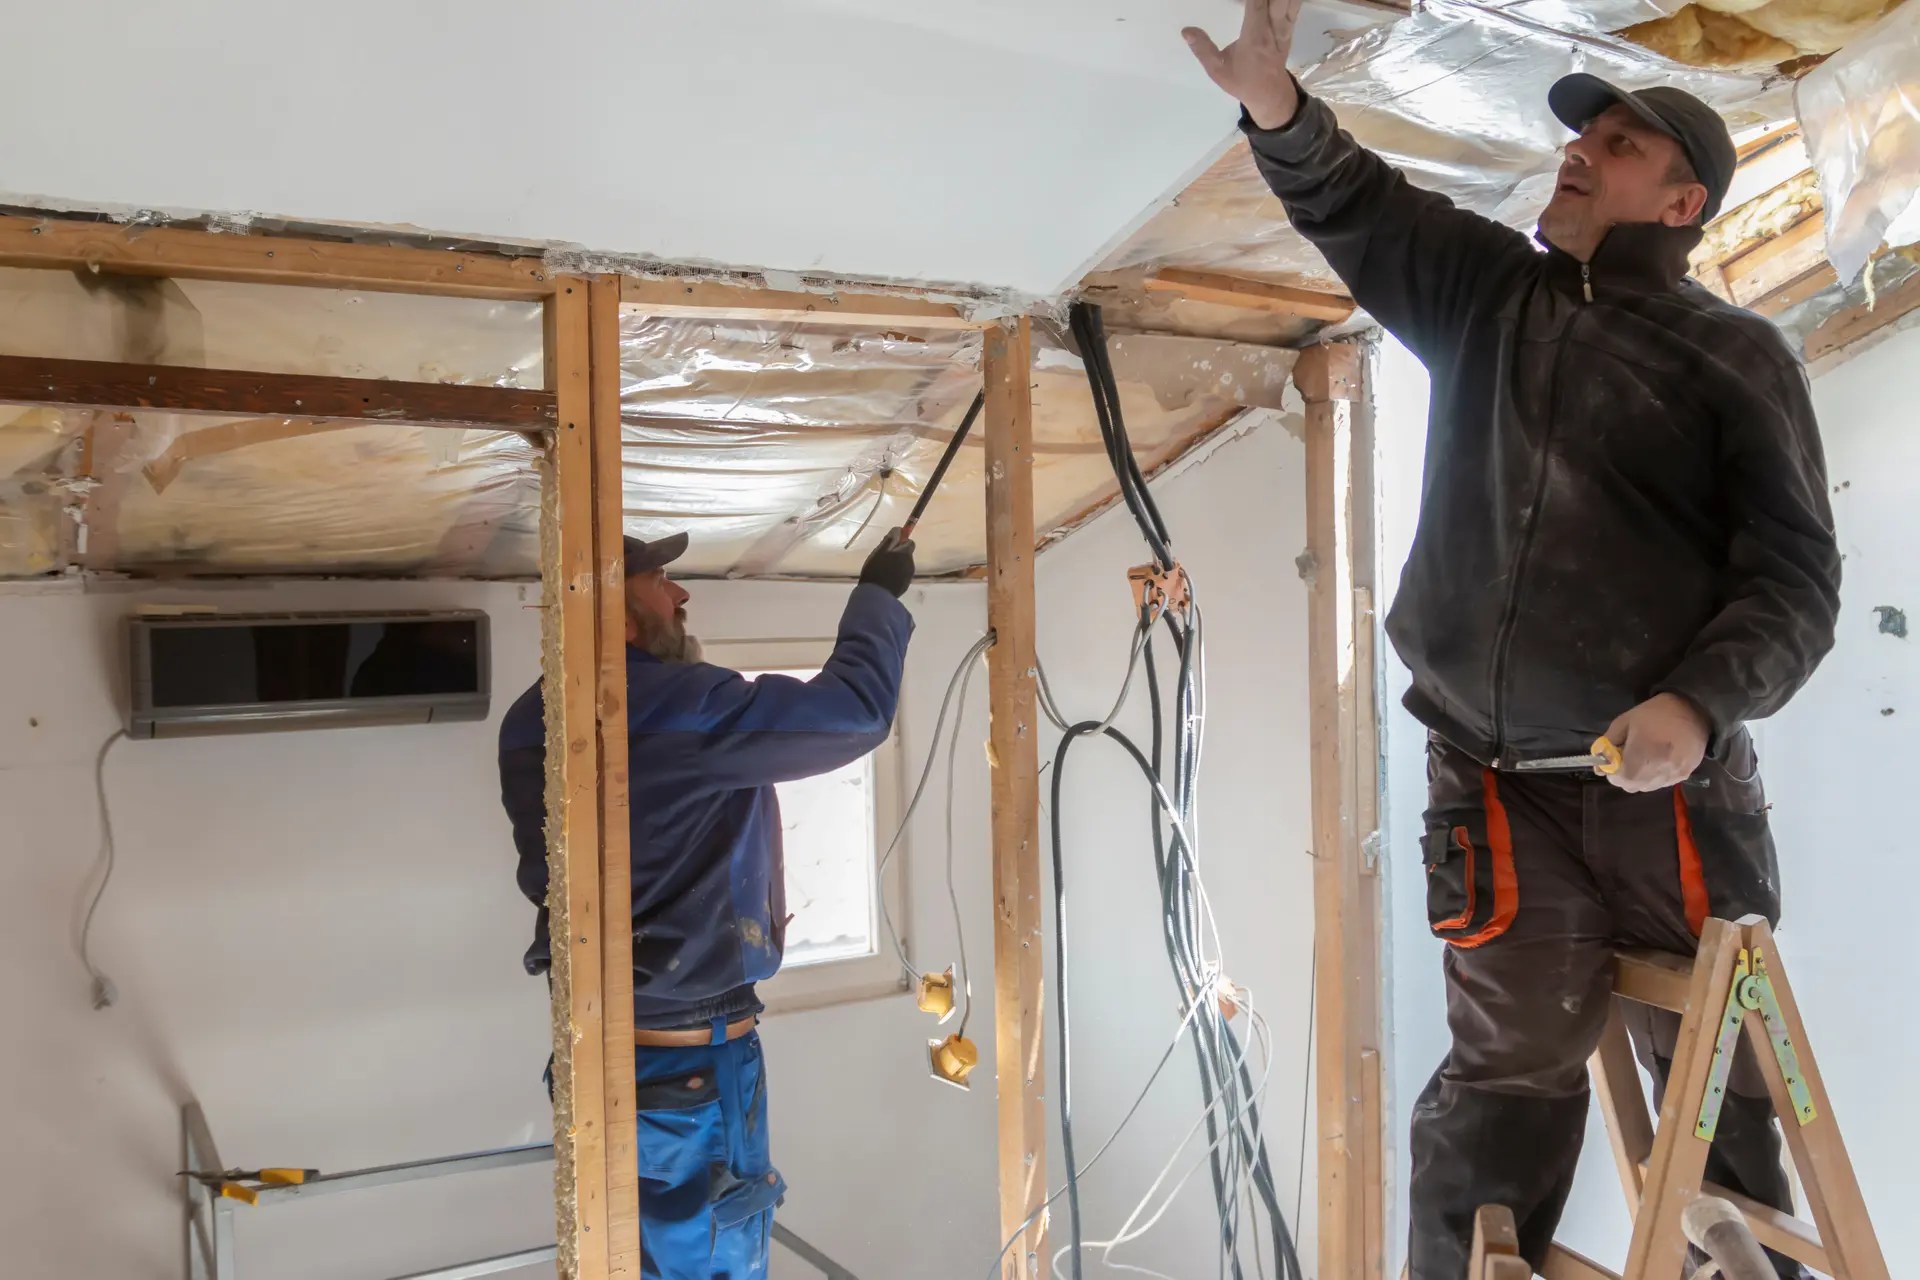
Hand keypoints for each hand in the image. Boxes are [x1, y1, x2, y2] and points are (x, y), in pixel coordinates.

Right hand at [858, 527, 915, 598]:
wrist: (876, 594)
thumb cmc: (875, 570)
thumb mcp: (879, 552)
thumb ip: (890, 540)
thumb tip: (898, 529)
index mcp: (905, 554)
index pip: (909, 542)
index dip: (901, 542)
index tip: (890, 546)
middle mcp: (910, 564)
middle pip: (907, 554)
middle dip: (898, 554)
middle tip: (883, 559)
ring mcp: (909, 576)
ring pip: (905, 565)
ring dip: (897, 565)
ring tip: (883, 571)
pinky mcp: (905, 586)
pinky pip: (902, 576)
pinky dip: (897, 575)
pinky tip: (886, 580)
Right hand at [1183, 0, 1304, 130]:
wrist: (1270, 96)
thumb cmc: (1243, 82)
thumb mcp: (1218, 70)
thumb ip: (1203, 49)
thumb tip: (1186, 31)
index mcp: (1255, 36)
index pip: (1256, 3)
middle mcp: (1273, 28)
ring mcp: (1285, 27)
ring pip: (1291, 0)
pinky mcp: (1289, 28)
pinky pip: (1295, 6)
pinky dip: (1289, 0)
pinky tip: (1275, 1)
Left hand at [1604, 693, 1709, 792]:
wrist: (1694, 709)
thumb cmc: (1655, 713)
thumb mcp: (1624, 722)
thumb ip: (1608, 744)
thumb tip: (1599, 765)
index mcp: (1641, 755)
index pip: (1620, 779)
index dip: (1612, 772)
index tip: (1613, 760)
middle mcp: (1658, 770)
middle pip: (1632, 786)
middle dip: (1624, 776)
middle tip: (1627, 759)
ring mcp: (1673, 775)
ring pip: (1647, 787)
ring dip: (1639, 778)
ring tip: (1644, 758)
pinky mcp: (1685, 775)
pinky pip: (1662, 783)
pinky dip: (1654, 777)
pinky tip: (1657, 761)